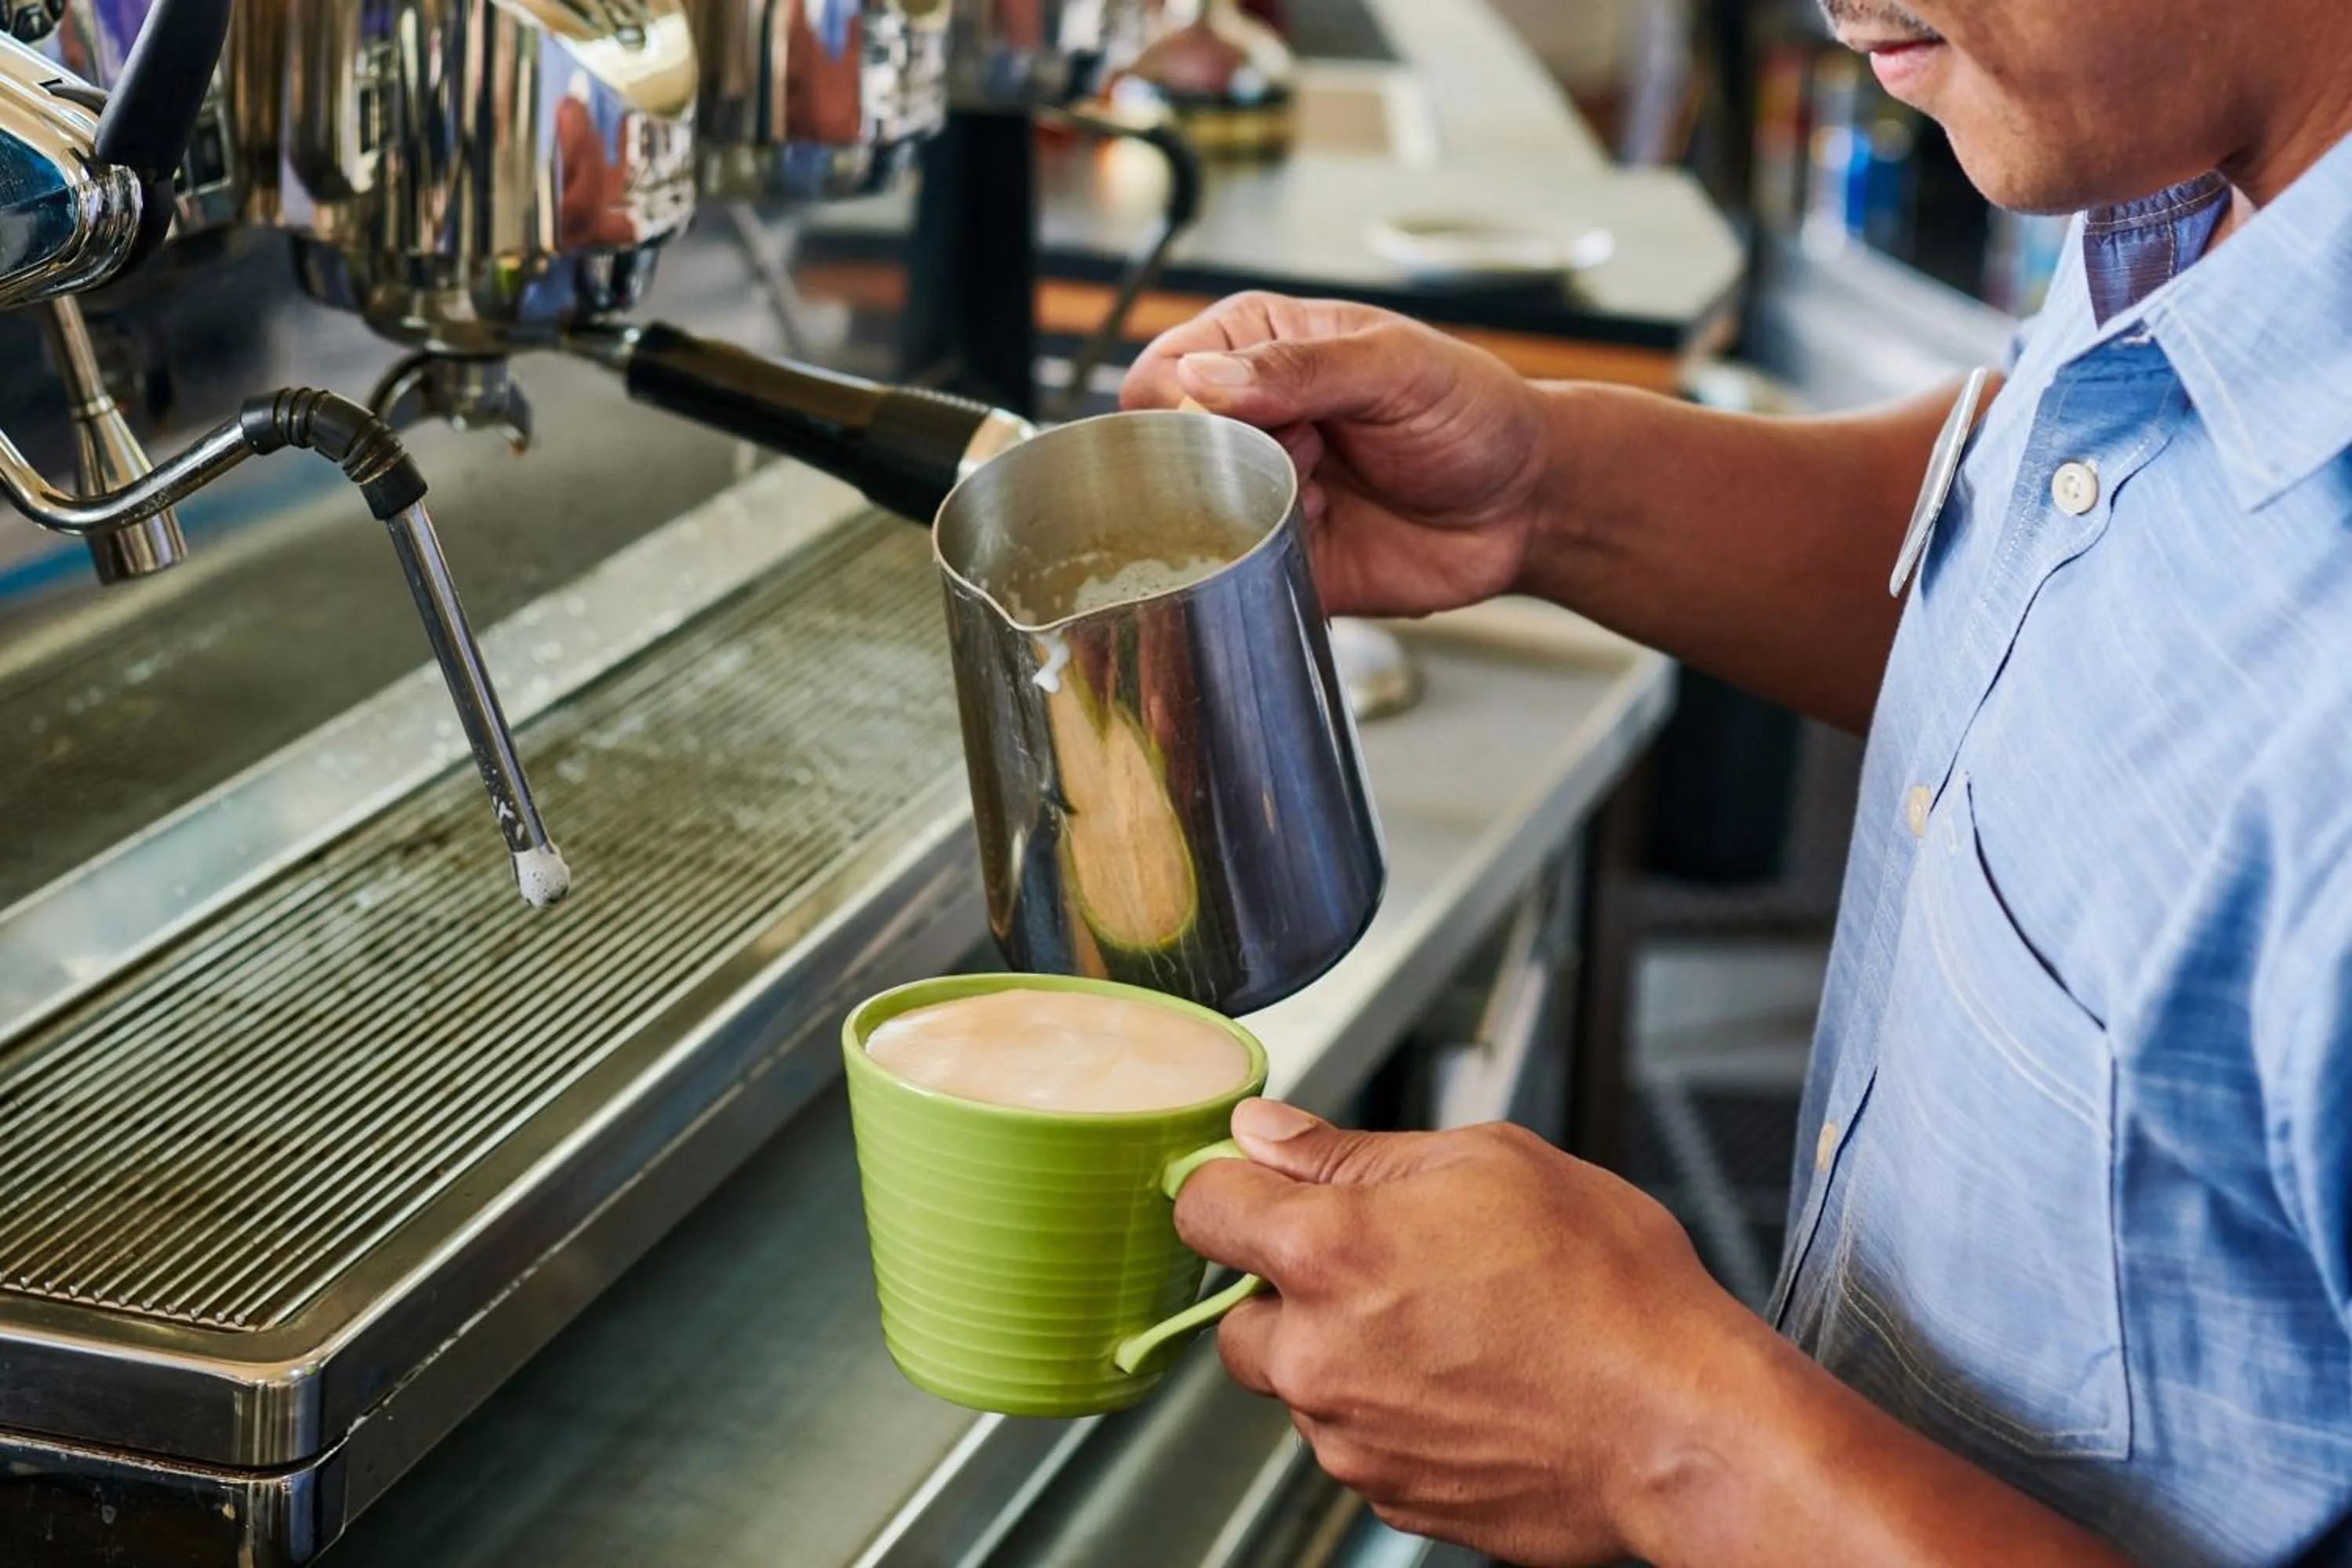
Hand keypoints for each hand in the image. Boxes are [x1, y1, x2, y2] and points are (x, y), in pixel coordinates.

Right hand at [1121, 294, 1554, 617]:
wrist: (1525, 505)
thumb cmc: (1472, 414)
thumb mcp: (1396, 368)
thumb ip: (1300, 369)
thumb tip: (1199, 378)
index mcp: (1256, 346)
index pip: (1161, 375)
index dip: (1190, 407)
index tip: (1265, 421)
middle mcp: (1244, 418)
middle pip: (1163, 452)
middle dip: (1225, 464)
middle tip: (1308, 457)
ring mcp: (1255, 490)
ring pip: (1186, 519)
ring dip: (1249, 514)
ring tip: (1325, 496)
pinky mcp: (1275, 558)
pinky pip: (1230, 573)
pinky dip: (1262, 560)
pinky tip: (1325, 531)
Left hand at [1175, 1100, 1759, 1566]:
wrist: (1686, 1426)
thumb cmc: (1610, 1289)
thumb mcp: (1488, 1163)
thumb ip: (1351, 1153)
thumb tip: (1265, 1132)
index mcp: (1327, 1253)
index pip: (1201, 1209)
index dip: (1231, 1186)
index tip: (1262, 1187)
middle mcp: (1316, 1357)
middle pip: (1238, 1317)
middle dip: (1289, 1290)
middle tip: (1389, 1265)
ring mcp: (1351, 1440)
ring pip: (1303, 1386)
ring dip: (1347, 1356)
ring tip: (1456, 1328)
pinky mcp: (1393, 1498)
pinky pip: (1360, 1443)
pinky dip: (1396, 1415)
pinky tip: (1473, 1384)